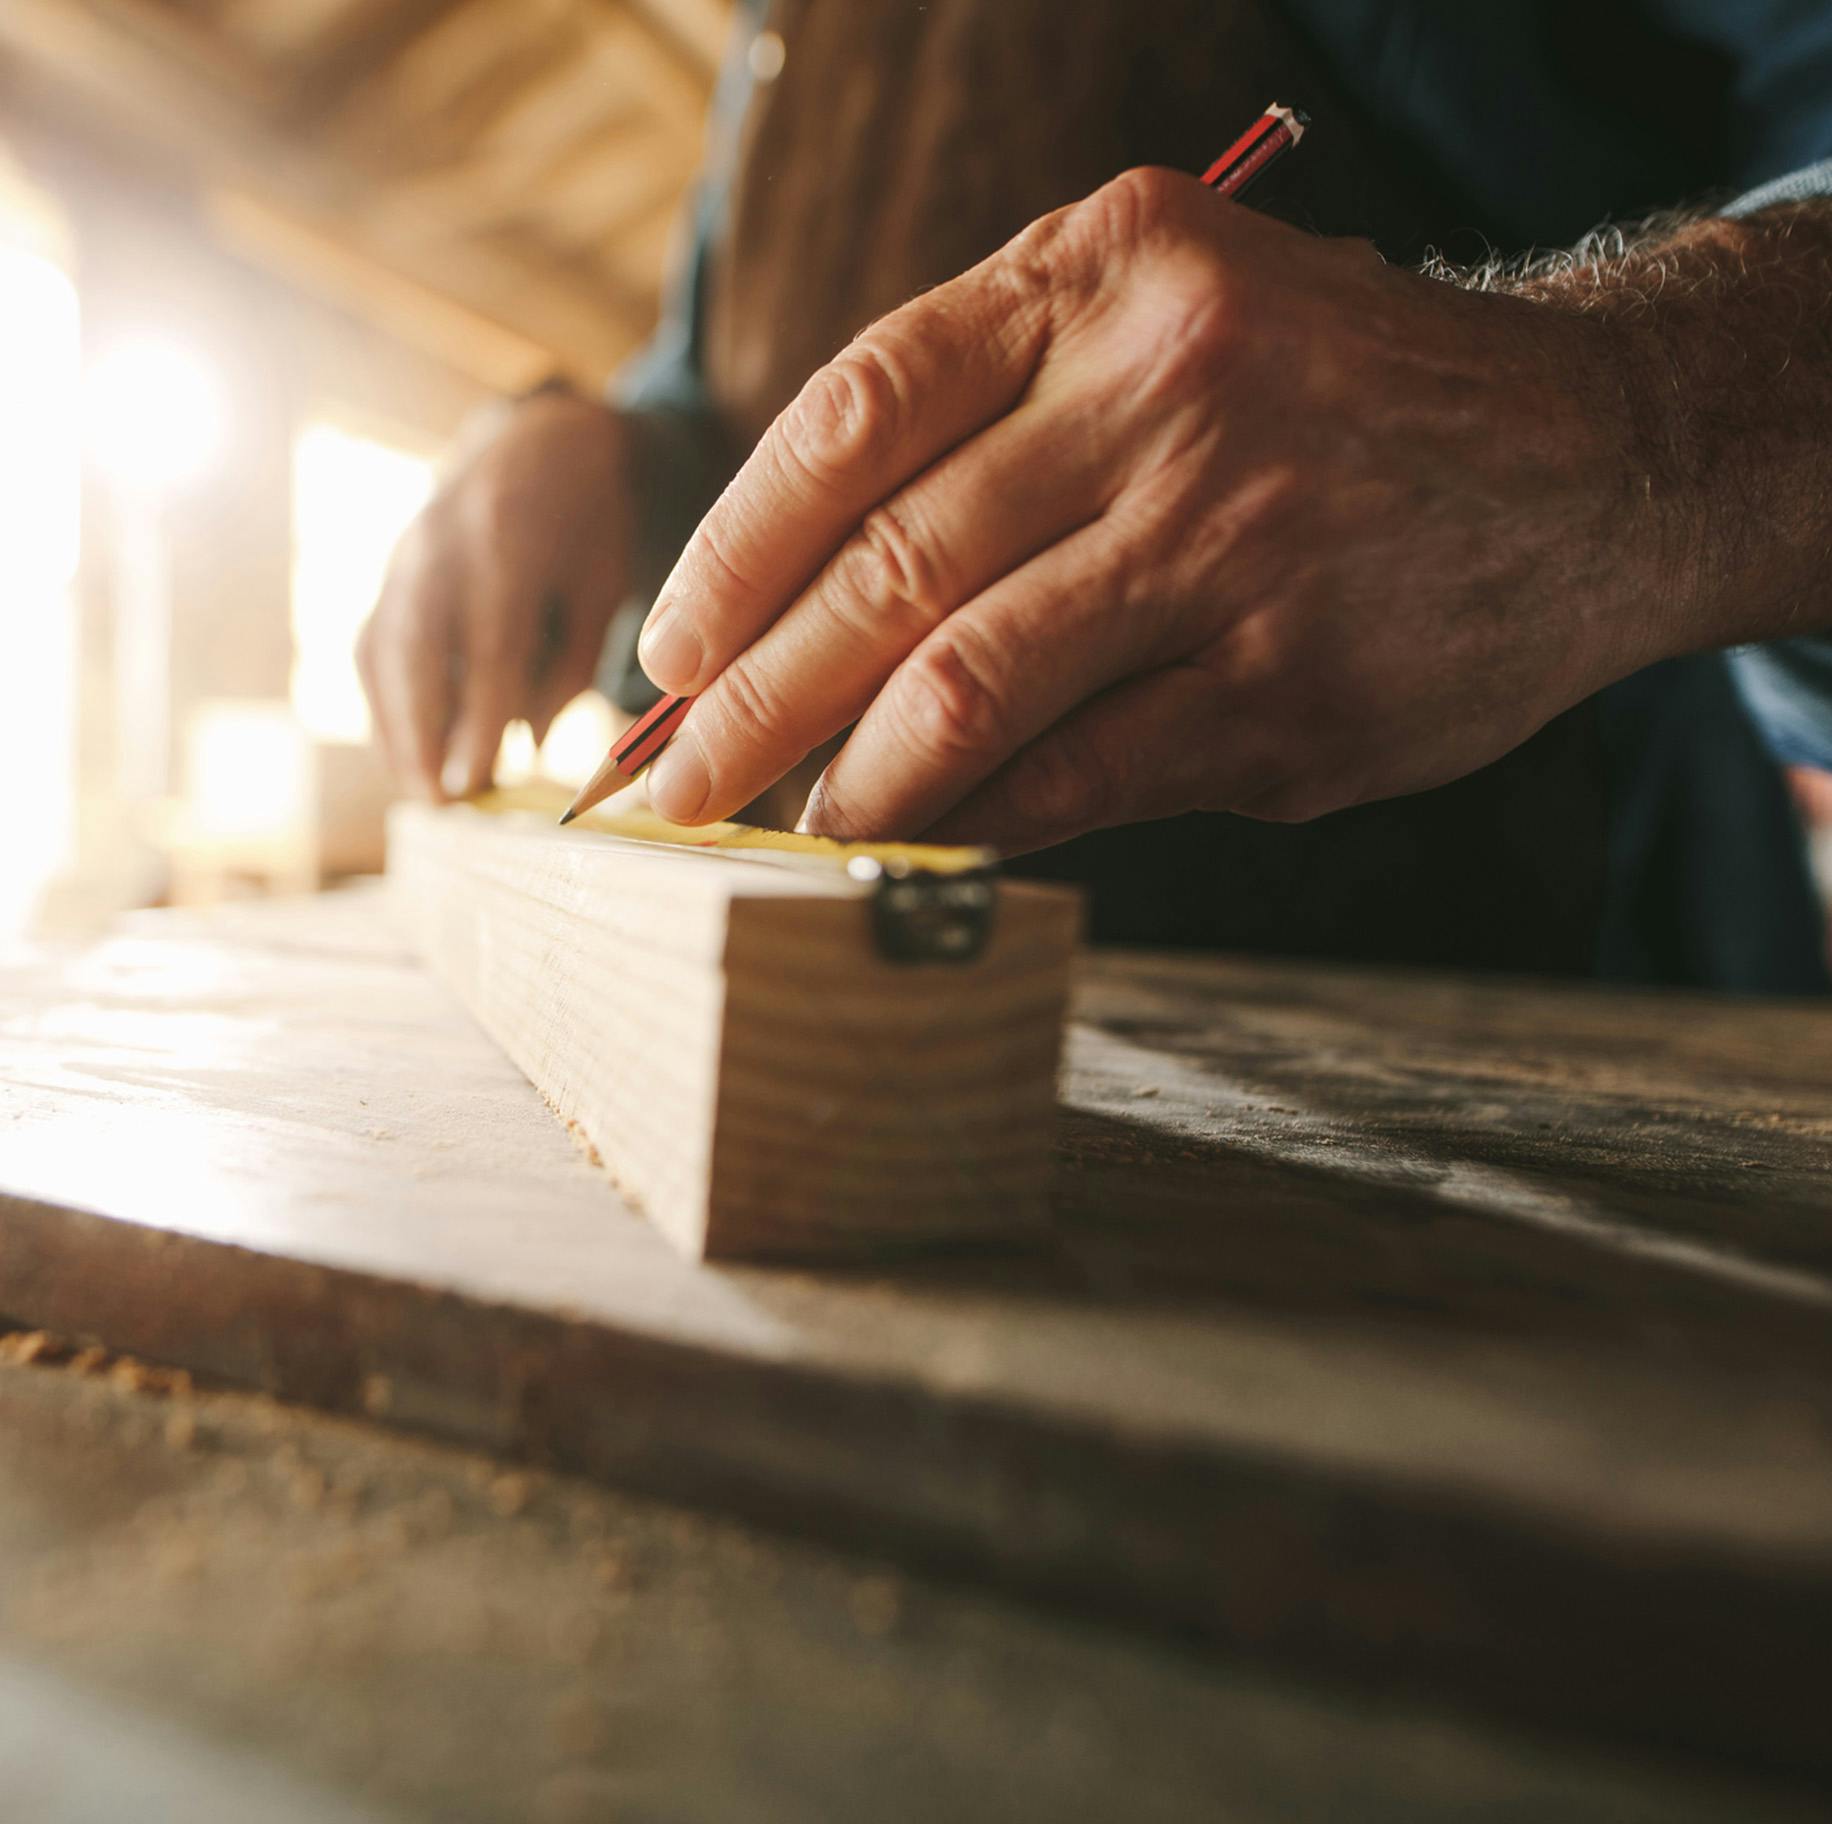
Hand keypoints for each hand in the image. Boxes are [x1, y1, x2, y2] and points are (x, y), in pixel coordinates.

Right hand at [359, 387, 627, 799]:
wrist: (540, 444)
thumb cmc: (590, 527)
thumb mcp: (603, 587)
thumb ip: (570, 665)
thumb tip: (525, 745)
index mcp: (508, 538)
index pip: (487, 644)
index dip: (477, 718)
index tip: (476, 783)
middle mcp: (440, 543)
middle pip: (415, 649)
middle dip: (421, 732)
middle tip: (438, 804)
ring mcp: (403, 557)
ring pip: (382, 652)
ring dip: (395, 730)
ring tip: (422, 795)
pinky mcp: (388, 576)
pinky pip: (373, 647)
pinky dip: (386, 706)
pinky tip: (409, 757)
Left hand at [633, 167, 1676, 850]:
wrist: (1595, 459)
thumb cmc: (1333, 403)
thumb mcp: (1174, 329)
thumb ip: (1004, 432)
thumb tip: (808, 626)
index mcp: (1109, 274)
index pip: (856, 416)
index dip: (734, 549)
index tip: (666, 648)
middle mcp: (1168, 392)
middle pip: (888, 568)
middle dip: (748, 699)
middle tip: (667, 783)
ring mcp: (1236, 543)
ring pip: (969, 686)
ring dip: (853, 779)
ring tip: (795, 825)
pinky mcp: (1289, 687)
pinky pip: (1080, 775)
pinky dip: (986, 817)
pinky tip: (939, 832)